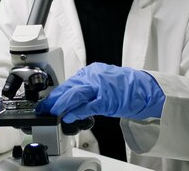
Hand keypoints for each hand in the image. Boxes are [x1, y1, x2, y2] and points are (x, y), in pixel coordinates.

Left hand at [36, 62, 165, 122]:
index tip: (46, 103)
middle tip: (44, 109)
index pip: (68, 83)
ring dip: (61, 104)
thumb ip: (86, 88)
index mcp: (91, 72)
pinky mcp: (107, 99)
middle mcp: (93, 76)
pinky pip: (89, 105)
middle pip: (69, 87)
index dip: (55, 94)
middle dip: (54, 99)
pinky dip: (77, 111)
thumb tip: (69, 98)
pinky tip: (69, 116)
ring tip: (52, 112)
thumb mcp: (101, 83)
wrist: (144, 89)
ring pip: (76, 94)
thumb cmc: (124, 88)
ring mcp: (100, 87)